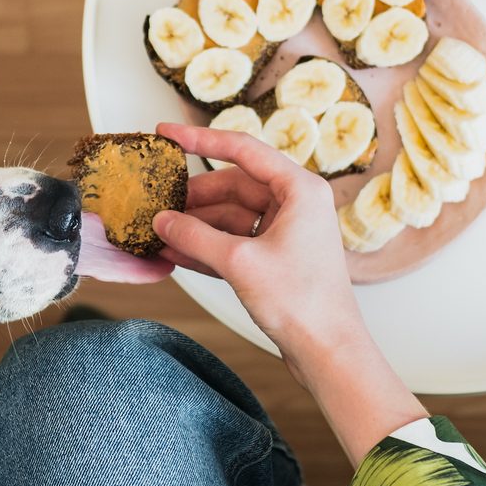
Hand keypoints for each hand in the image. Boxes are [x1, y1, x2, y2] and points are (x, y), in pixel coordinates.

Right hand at [151, 122, 364, 382]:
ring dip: (196, 227)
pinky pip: (235, 242)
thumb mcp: (239, 263)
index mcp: (299, 189)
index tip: (166, 134)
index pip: (242, 150)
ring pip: (231, 217)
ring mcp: (286, 232)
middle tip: (157, 206)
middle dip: (194, 199)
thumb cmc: (301, 303)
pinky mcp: (276, 259)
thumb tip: (161, 221)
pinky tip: (176, 253)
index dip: (199, 140)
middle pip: (233, 187)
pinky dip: (208, 247)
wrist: (328, 351)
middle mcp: (295, 204)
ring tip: (160, 235)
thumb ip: (196, 236)